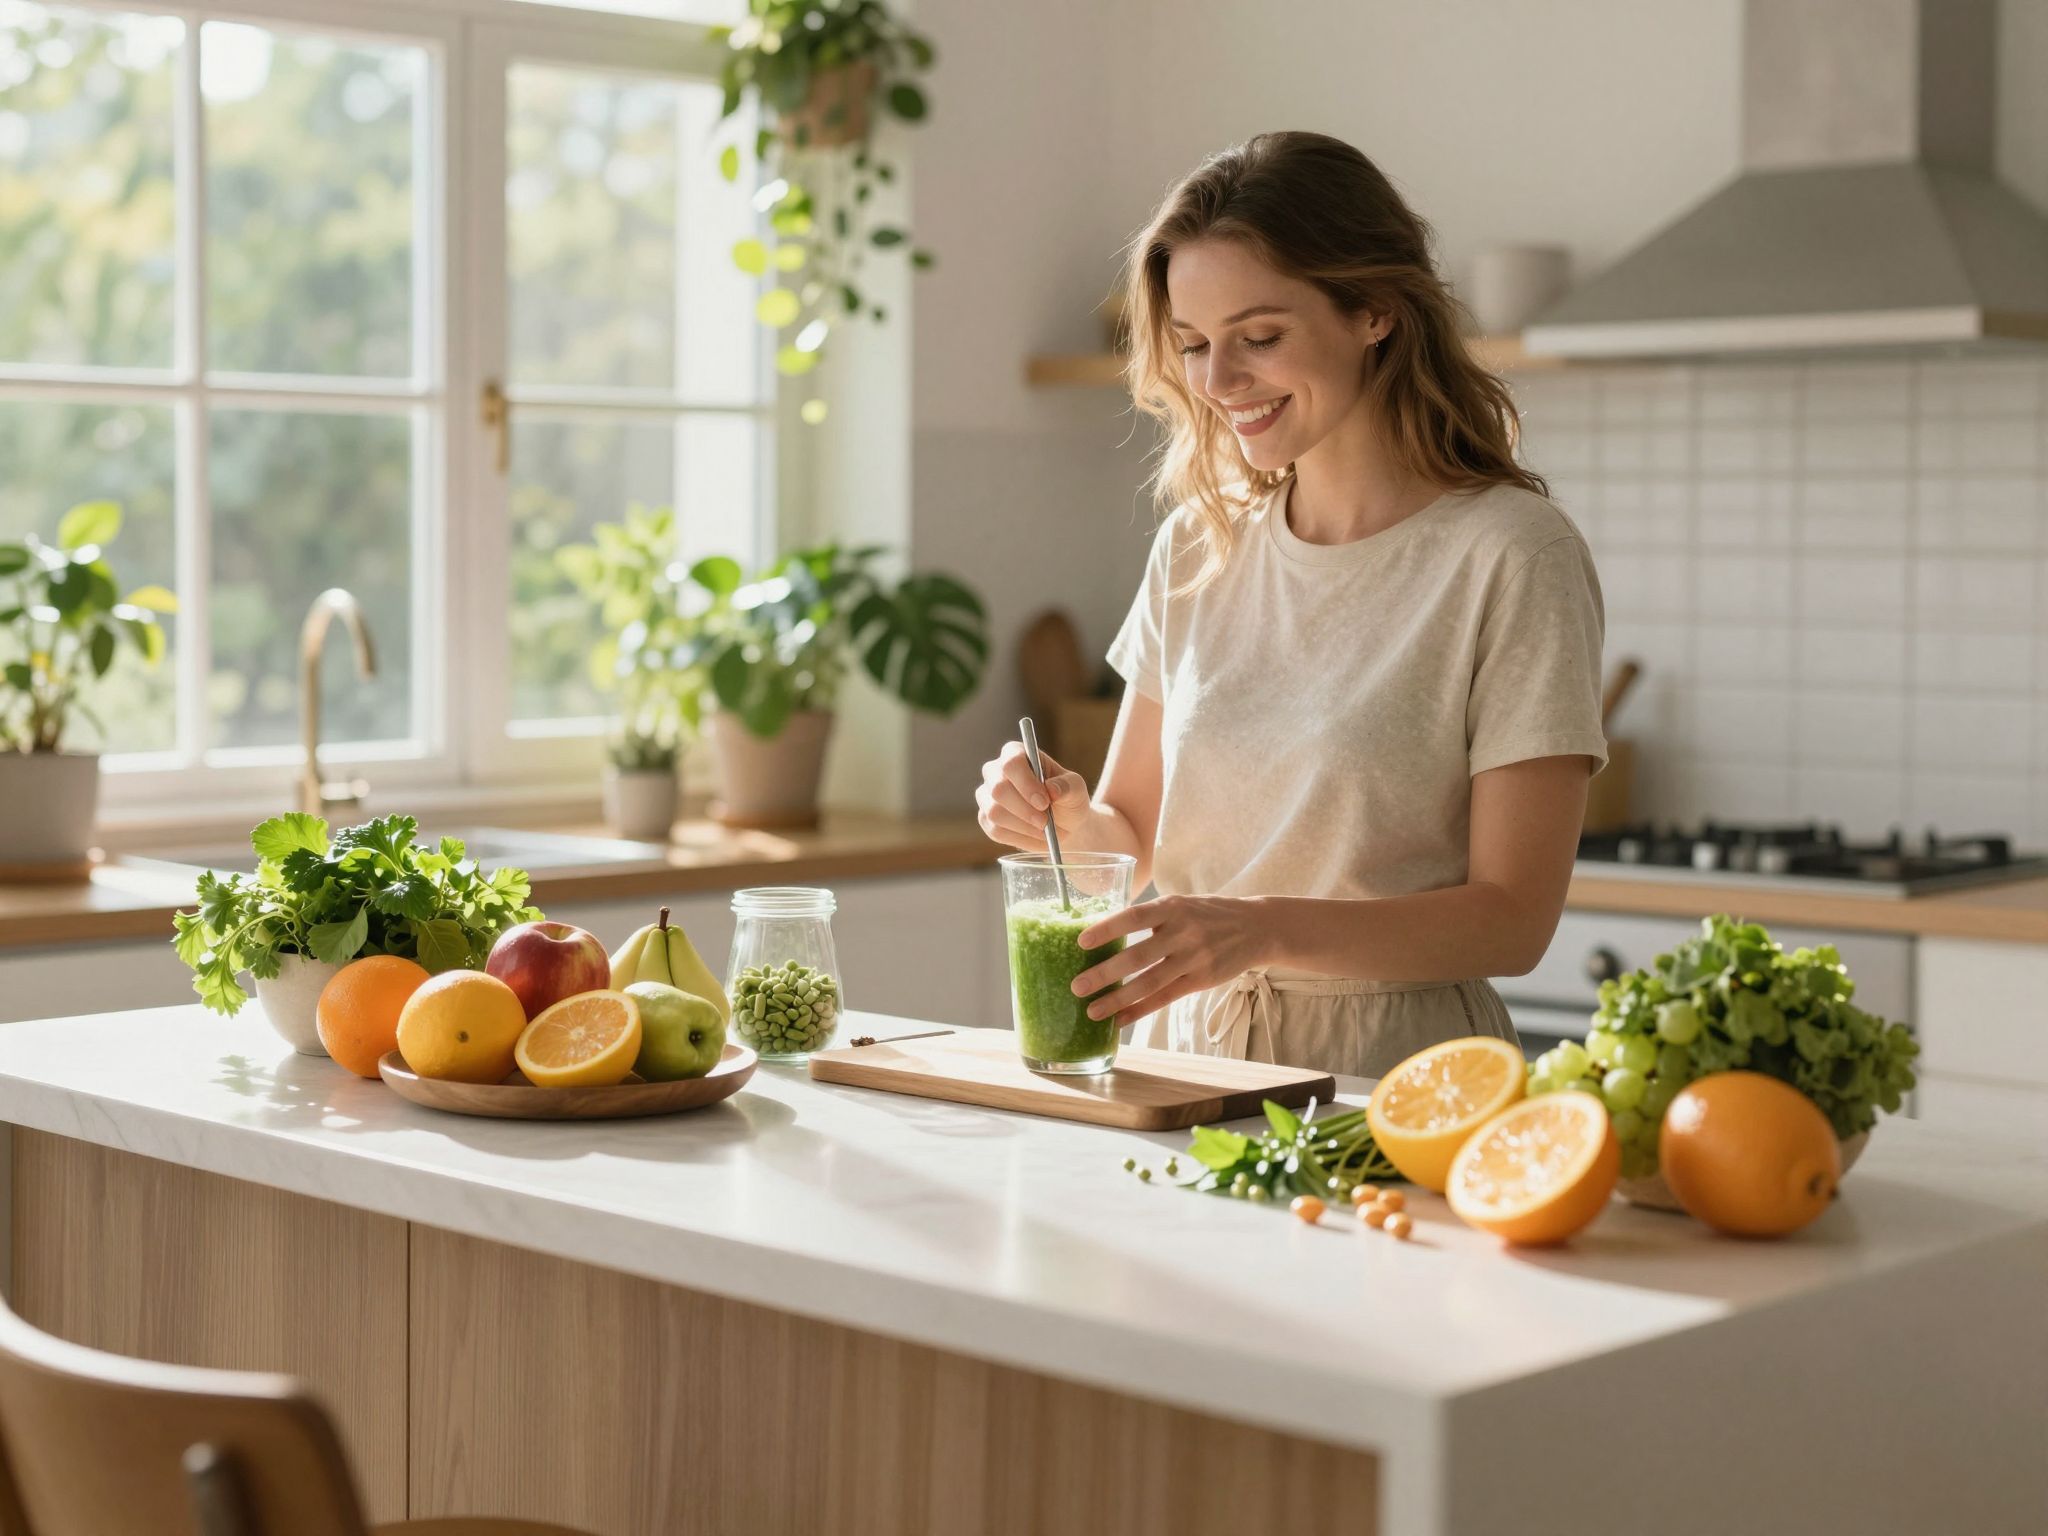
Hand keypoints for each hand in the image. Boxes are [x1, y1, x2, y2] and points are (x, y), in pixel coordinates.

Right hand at [975, 740, 1090, 851]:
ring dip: (1023, 825)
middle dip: (1024, 809)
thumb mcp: (1076, 789)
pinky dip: (1019, 837)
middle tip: (1045, 821)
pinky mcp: (986, 819)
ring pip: (994, 812)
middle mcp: (995, 771)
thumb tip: (1052, 789)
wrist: (1062, 823)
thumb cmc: (1067, 798)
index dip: (1026, 783)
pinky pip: (996, 830)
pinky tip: (1035, 835)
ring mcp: (986, 796)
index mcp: (1015, 754)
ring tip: (1044, 828)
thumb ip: (1067, 786)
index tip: (1044, 802)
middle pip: (998, 789)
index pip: (1011, 763)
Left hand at [1073, 894, 1274, 1027]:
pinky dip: (1140, 1010)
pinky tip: (1119, 1020)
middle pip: (1137, 956)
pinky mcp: (1200, 980)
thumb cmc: (1208, 914)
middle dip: (1105, 974)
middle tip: (1077, 986)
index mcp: (1172, 908)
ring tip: (1092, 1010)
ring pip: (1149, 983)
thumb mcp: (1181, 904)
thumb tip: (1104, 930)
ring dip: (1118, 999)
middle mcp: (1182, 933)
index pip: (1135, 917)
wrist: (1255, 927)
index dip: (1108, 929)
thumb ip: (1151, 916)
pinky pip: (1165, 998)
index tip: (1081, 941)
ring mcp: (1193, 959)